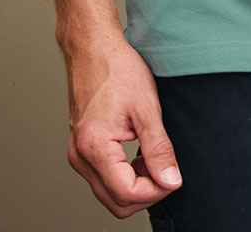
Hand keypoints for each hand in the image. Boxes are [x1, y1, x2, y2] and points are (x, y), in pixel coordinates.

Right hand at [64, 34, 182, 217]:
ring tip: (152, 157)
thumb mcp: (147, 109)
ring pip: (108, 193)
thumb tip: (171, 181)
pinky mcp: (80, 148)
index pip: (127, 194)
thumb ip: (159, 149)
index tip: (173, 176)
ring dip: (135, 185)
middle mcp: (80, 157)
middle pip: (115, 202)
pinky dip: (123, 175)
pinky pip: (102, 178)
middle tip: (166, 169)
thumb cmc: (117, 70)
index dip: (155, 191)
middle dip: (146, 192)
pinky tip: (138, 153)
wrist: (93, 48)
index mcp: (94, 147)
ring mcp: (77, 154)